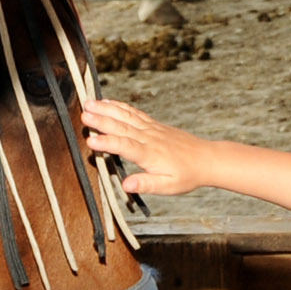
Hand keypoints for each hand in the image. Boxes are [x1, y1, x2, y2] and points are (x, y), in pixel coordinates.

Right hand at [81, 99, 214, 196]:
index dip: (108, 143)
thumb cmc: (187, 175)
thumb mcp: (169, 186)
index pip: (126, 147)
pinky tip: (107, 102)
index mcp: (150, 154)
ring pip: (126, 117)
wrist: (206, 159)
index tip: (90, 141)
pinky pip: (134, 114)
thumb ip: (147, 184)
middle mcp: (149, 138)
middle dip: (102, 121)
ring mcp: (152, 129)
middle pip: (122, 128)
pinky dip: (120, 107)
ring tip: (88, 103)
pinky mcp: (154, 125)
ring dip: (107, 109)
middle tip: (83, 115)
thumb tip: (126, 185)